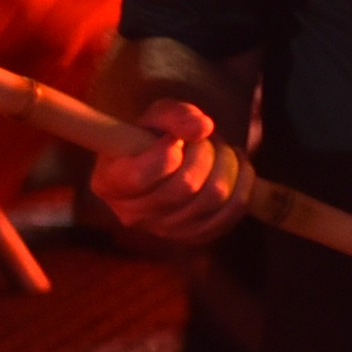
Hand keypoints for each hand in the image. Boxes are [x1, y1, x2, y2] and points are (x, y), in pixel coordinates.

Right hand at [97, 102, 248, 245]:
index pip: (139, 177)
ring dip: (226, 165)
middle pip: (184, 187)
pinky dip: (241, 185)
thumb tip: (202, 128)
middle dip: (205, 153)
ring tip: (219, 152)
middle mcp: (131, 214)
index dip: (166, 154)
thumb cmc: (155, 136)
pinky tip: (236, 167)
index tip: (174, 139)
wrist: (166, 160)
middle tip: (204, 141)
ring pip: (213, 198)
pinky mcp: (192, 236)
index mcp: (110, 183)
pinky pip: (229, 215)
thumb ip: (176, 115)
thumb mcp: (158, 115)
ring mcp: (162, 230)